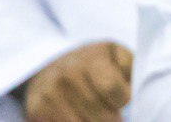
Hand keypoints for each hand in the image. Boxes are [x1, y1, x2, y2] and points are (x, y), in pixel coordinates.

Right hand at [17, 41, 132, 121]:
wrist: (50, 66)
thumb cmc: (93, 63)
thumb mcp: (116, 55)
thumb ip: (130, 69)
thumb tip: (134, 89)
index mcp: (91, 59)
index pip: (112, 88)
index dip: (123, 99)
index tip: (122, 99)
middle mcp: (67, 76)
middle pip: (100, 115)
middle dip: (112, 119)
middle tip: (113, 115)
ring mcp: (49, 95)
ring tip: (98, 116)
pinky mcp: (36, 112)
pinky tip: (82, 116)